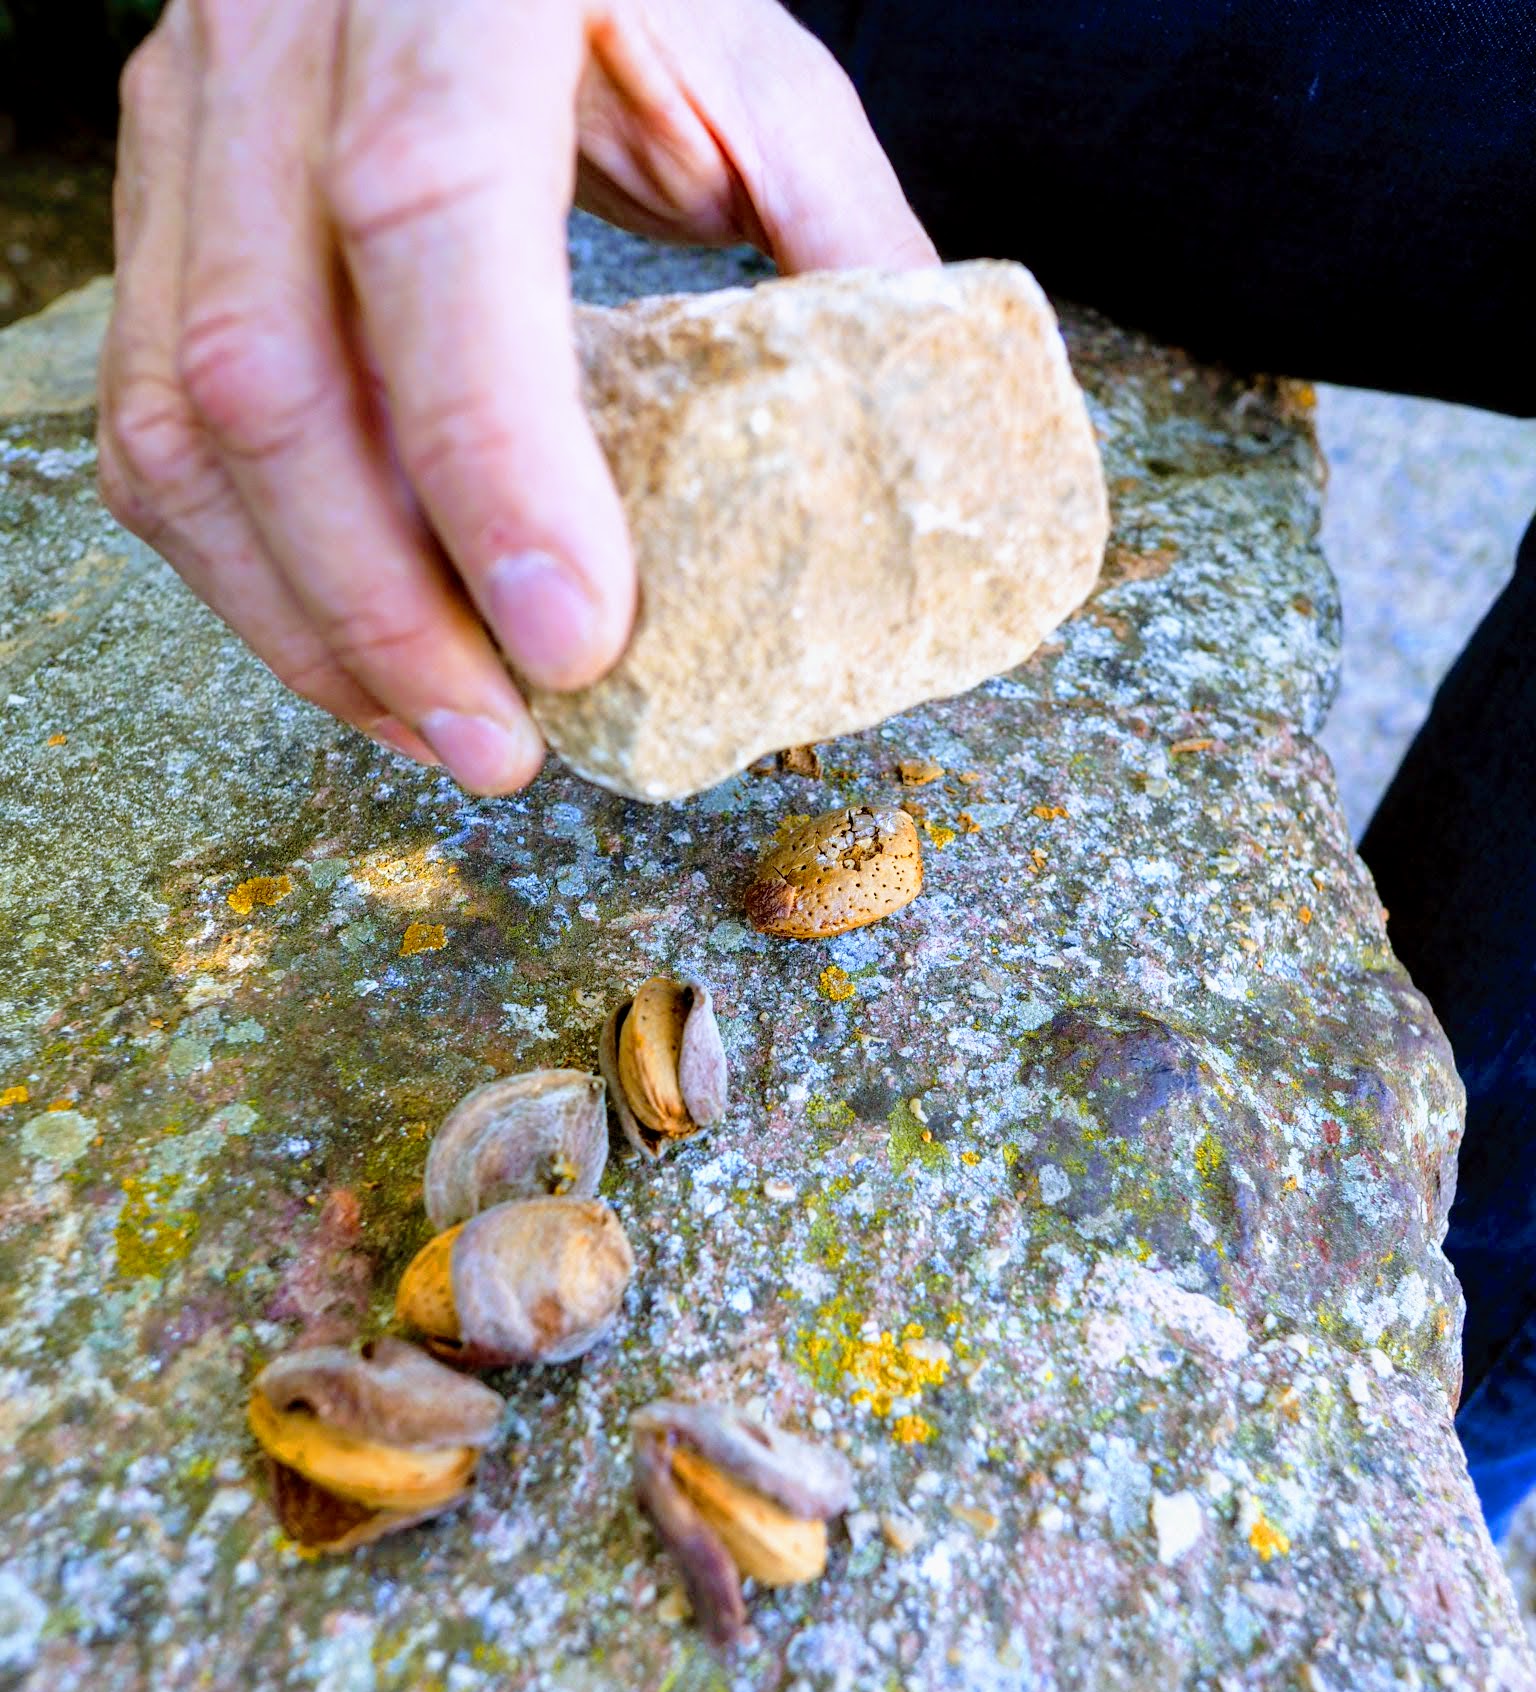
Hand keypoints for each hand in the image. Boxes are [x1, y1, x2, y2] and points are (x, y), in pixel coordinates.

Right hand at [99, 0, 935, 792]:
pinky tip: (355, 652)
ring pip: (182, 421)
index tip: (576, 641)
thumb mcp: (755, 67)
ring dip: (306, 620)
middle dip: (384, 608)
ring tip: (438, 732)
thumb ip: (836, 234)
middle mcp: (283, 31)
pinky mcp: (160, 196)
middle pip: (269, 364)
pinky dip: (245, 571)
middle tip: (503, 747)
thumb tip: (906, 452)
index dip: (488, 454)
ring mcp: (192, 116)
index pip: (428, 218)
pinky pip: (149, 421)